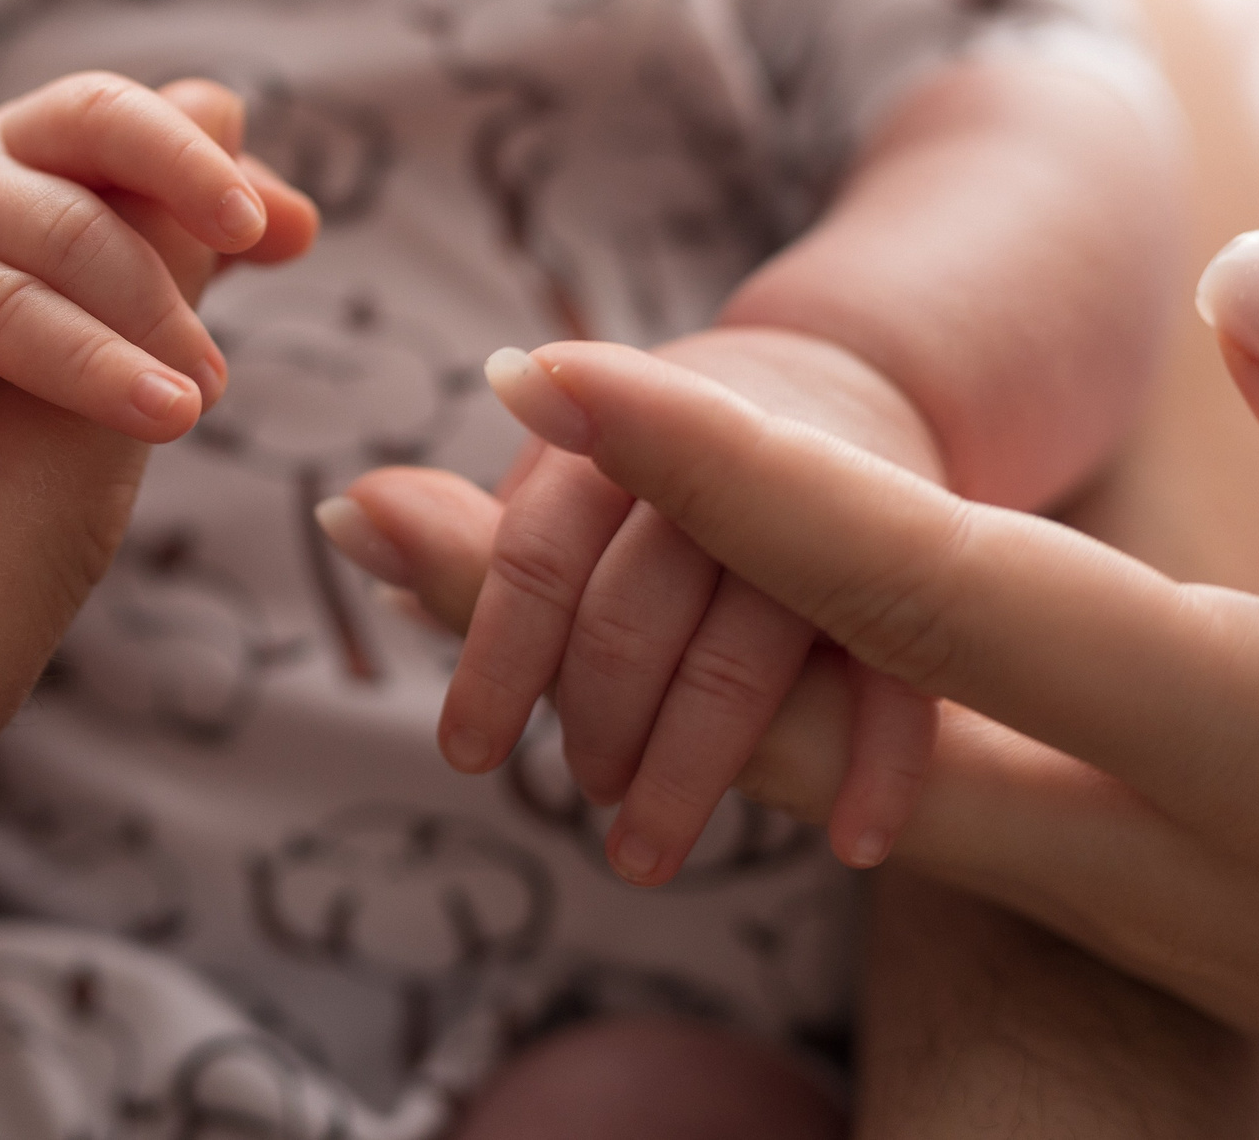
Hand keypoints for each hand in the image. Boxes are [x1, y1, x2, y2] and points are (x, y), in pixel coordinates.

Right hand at [0, 72, 315, 489]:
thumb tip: (301, 222)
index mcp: (37, 141)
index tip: (248, 223)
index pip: (106, 116)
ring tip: (171, 417)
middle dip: (154, 299)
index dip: (179, 161)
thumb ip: (208, 222)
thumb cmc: (34, 274)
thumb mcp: (121, 233)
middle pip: (65, 225)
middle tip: (215, 381)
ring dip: (87, 361)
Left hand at [329, 328, 943, 878]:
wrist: (836, 407)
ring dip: (697, 767)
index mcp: (613, 432)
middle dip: (597, 722)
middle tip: (580, 796)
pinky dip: (880, 763)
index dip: (497, 657)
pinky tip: (853, 847)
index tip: (468, 757)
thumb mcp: (566, 493)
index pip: (538, 549)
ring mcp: (822, 507)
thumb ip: (470, 537)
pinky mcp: (915, 558)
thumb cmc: (660, 482)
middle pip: (638, 609)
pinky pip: (900, 672)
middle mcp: (713, 456)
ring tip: (641, 851)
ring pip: (750, 650)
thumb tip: (344, 519)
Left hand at [466, 233, 1258, 1139]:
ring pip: (807, 770)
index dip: (720, 474)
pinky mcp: (1118, 909)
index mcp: (1236, 737)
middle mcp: (1119, 841)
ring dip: (625, 659)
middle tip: (364, 502)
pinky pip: (881, 797)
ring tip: (465, 564)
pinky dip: (745, 710)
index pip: (914, 585)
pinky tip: (677, 667)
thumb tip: (1245, 277)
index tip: (543, 378)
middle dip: (567, 603)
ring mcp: (1104, 900)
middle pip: (780, 707)